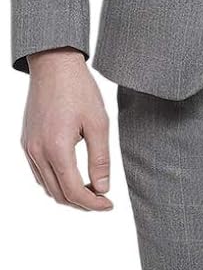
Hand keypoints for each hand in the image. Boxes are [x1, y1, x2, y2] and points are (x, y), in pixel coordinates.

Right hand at [21, 49, 112, 208]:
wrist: (53, 65)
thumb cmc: (78, 89)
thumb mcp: (99, 124)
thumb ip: (100, 160)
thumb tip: (103, 188)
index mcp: (57, 148)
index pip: (74, 191)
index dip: (93, 204)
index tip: (109, 204)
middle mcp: (38, 152)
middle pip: (59, 194)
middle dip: (82, 203)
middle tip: (102, 199)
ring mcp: (29, 148)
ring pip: (47, 186)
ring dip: (68, 193)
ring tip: (90, 188)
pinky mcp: (27, 142)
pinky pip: (39, 173)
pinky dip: (55, 181)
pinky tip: (72, 174)